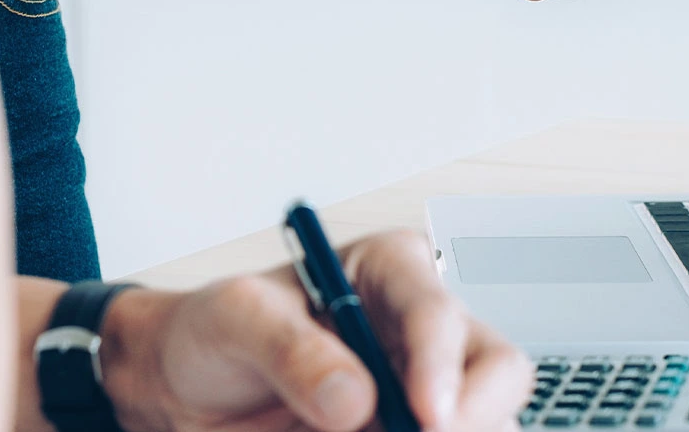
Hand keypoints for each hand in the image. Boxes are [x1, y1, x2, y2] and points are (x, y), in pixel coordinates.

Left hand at [100, 230, 528, 431]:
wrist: (190, 390)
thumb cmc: (215, 335)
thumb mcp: (232, 319)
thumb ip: (286, 347)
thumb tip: (354, 398)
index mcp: (390, 273)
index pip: (438, 315)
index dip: (440, 368)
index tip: (424, 417)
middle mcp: (423, 334)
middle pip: (498, 373)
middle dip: (471, 415)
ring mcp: (426, 391)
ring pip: (487, 424)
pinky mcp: (416, 428)